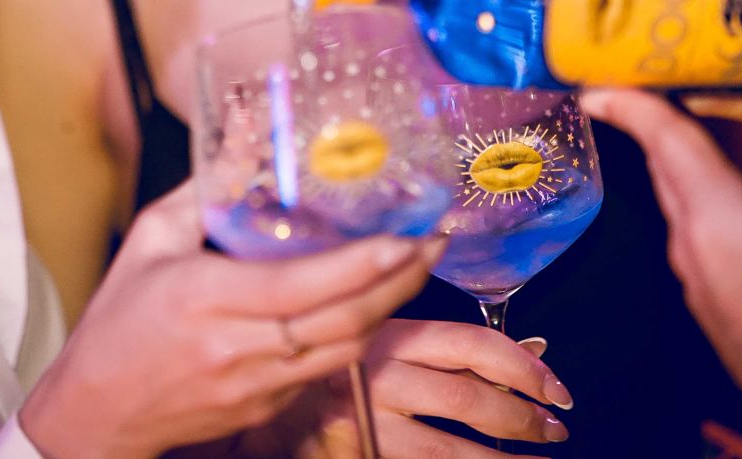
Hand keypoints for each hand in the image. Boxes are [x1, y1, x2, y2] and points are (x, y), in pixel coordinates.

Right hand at [19, 181, 443, 458]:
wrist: (94, 415)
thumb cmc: (118, 323)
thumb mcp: (151, 241)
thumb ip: (206, 185)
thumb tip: (246, 125)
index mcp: (205, 298)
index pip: (301, 285)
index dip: (362, 264)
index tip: (404, 236)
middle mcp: (237, 347)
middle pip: (342, 320)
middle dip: (399, 281)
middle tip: (433, 241)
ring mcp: (257, 385)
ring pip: (345, 349)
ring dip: (389, 309)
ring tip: (418, 265)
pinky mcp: (267, 408)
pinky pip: (327, 368)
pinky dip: (357, 334)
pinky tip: (374, 302)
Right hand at [247, 321, 571, 455]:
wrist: (185, 387)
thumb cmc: (258, 340)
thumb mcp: (316, 306)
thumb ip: (372, 299)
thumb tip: (472, 310)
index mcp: (377, 334)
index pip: (467, 343)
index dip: (520, 361)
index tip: (552, 375)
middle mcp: (373, 381)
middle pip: (470, 399)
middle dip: (525, 414)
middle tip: (556, 422)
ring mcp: (359, 430)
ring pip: (450, 453)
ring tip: (541, 458)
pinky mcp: (345, 457)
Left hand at [582, 91, 741, 458]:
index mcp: (714, 212)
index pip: (663, 140)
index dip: (631, 104)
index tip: (597, 86)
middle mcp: (691, 243)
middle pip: (669, 171)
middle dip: (665, 132)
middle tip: (670, 98)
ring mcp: (698, 280)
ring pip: (689, 207)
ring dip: (707, 175)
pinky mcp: (714, 306)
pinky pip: (708, 242)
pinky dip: (727, 214)